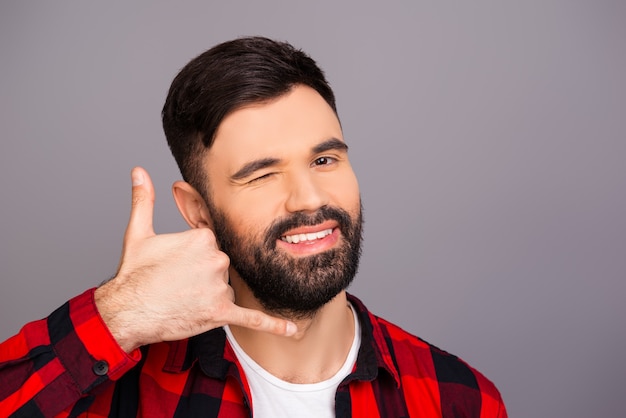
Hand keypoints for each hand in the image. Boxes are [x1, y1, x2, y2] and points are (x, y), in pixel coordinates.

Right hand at [95, 167, 295, 352]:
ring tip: (182, 299)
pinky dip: (273, 324)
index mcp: (203, 238)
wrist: (125, 312)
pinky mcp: (220, 312)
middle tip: (178, 283)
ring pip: (226, 288)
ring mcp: (219, 287)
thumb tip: (139, 171)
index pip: (213, 243)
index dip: (195, 255)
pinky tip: (291, 328)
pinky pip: (251, 317)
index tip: (180, 263)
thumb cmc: (133, 274)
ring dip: (209, 295)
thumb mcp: (138, 232)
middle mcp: (216, 259)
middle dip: (202, 275)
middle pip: (221, 265)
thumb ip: (144, 199)